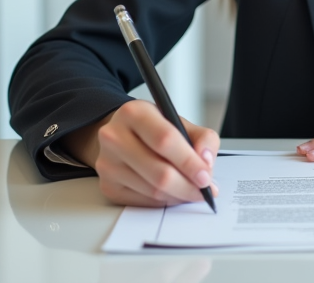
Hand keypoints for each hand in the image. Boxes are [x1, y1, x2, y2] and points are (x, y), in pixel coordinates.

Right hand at [62, 99, 219, 206]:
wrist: (121, 136)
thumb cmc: (154, 129)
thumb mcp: (180, 122)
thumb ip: (203, 138)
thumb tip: (206, 162)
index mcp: (134, 113)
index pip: (165, 140)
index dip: (189, 162)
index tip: (205, 176)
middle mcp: (114, 136)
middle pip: (159, 172)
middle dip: (188, 186)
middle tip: (204, 191)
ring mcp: (107, 163)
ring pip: (152, 191)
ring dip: (178, 195)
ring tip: (191, 190)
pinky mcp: (107, 186)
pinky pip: (143, 202)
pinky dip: (164, 201)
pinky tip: (172, 193)